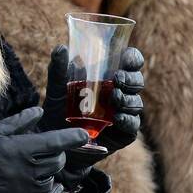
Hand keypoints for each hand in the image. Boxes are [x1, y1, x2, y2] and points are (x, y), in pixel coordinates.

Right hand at [0, 106, 89, 192]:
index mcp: (20, 148)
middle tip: (48, 151)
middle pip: (57, 161)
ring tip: (40, 169)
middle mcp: (26, 170)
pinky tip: (50, 188)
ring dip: (50, 174)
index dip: (74, 137)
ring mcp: (24, 192)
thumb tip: (38, 111)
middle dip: (56, 154)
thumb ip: (19, 122)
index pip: (56, 141)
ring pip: (51, 181)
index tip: (84, 135)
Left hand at [41, 44, 144, 158]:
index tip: (127, 57)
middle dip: (132, 78)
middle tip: (118, 78)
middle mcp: (119, 94)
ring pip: (136, 103)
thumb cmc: (58, 112)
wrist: (56, 144)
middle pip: (137, 81)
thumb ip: (58, 70)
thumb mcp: (56, 90)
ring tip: (115, 98)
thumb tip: (61, 47)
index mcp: (108, 78)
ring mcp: (122, 114)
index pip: (129, 63)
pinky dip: (128, 120)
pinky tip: (118, 118)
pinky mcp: (123, 134)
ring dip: (128, 99)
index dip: (133, 58)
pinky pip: (132, 126)